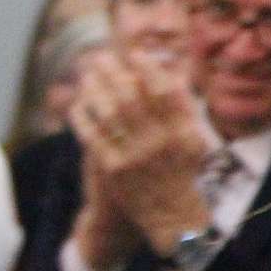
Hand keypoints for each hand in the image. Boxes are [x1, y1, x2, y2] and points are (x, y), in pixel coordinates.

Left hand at [69, 47, 212, 260]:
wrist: (169, 216)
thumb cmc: (179, 170)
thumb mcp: (193, 140)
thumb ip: (183, 107)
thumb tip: (174, 69)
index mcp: (182, 131)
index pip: (164, 90)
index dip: (147, 68)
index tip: (134, 54)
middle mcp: (160, 142)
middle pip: (131, 95)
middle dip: (113, 71)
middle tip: (100, 57)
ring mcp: (134, 156)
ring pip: (108, 111)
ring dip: (94, 87)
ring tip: (87, 75)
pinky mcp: (112, 168)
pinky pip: (91, 133)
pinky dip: (82, 114)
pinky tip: (78, 103)